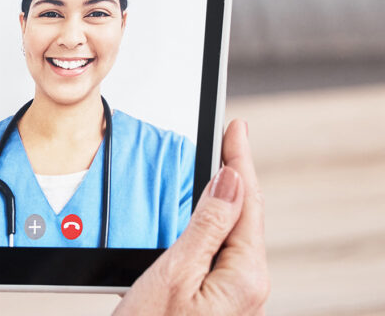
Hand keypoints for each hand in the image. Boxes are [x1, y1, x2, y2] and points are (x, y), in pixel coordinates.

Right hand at [116, 119, 269, 314]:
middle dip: (238, 175)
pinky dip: (214, 223)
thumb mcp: (175, 272)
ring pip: (234, 232)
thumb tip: (232, 180)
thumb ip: (208, 226)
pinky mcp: (217, 302)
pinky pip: (222, 251)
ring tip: (220, 164)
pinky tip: (206, 213)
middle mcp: (248, 287)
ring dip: (225, 198)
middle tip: (229, 137)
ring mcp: (235, 296)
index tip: (236, 126)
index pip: (247, 202)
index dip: (240, 160)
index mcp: (245, 276)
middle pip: (246, 215)